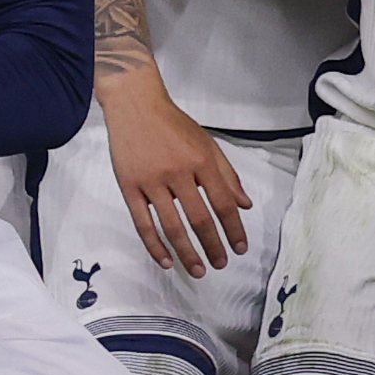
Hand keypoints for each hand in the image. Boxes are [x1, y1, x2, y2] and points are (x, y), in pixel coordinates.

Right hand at [100, 69, 248, 276]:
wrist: (134, 104)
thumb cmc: (172, 123)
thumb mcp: (207, 142)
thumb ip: (227, 174)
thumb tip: (244, 204)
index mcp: (201, 160)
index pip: (223, 203)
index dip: (234, 229)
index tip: (240, 248)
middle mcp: (178, 172)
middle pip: (200, 219)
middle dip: (213, 246)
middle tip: (221, 264)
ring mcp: (152, 181)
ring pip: (172, 226)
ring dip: (187, 252)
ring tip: (198, 270)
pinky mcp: (129, 186)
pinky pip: (143, 223)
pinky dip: (154, 246)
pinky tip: (165, 261)